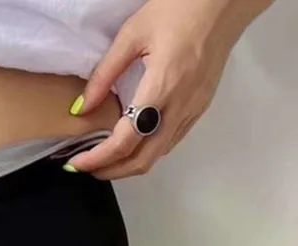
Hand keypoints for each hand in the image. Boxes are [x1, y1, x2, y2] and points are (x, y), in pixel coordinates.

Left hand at [65, 0, 262, 178]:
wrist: (226, 0)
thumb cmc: (179, 9)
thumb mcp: (132, 34)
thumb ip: (104, 74)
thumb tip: (81, 108)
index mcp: (162, 87)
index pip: (125, 141)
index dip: (98, 158)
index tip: (77, 163)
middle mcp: (180, 106)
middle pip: (144, 159)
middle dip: (112, 171)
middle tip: (87, 168)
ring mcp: (193, 110)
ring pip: (158, 154)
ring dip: (129, 164)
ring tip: (104, 159)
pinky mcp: (200, 107)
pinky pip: (170, 141)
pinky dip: (147, 150)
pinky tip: (131, 143)